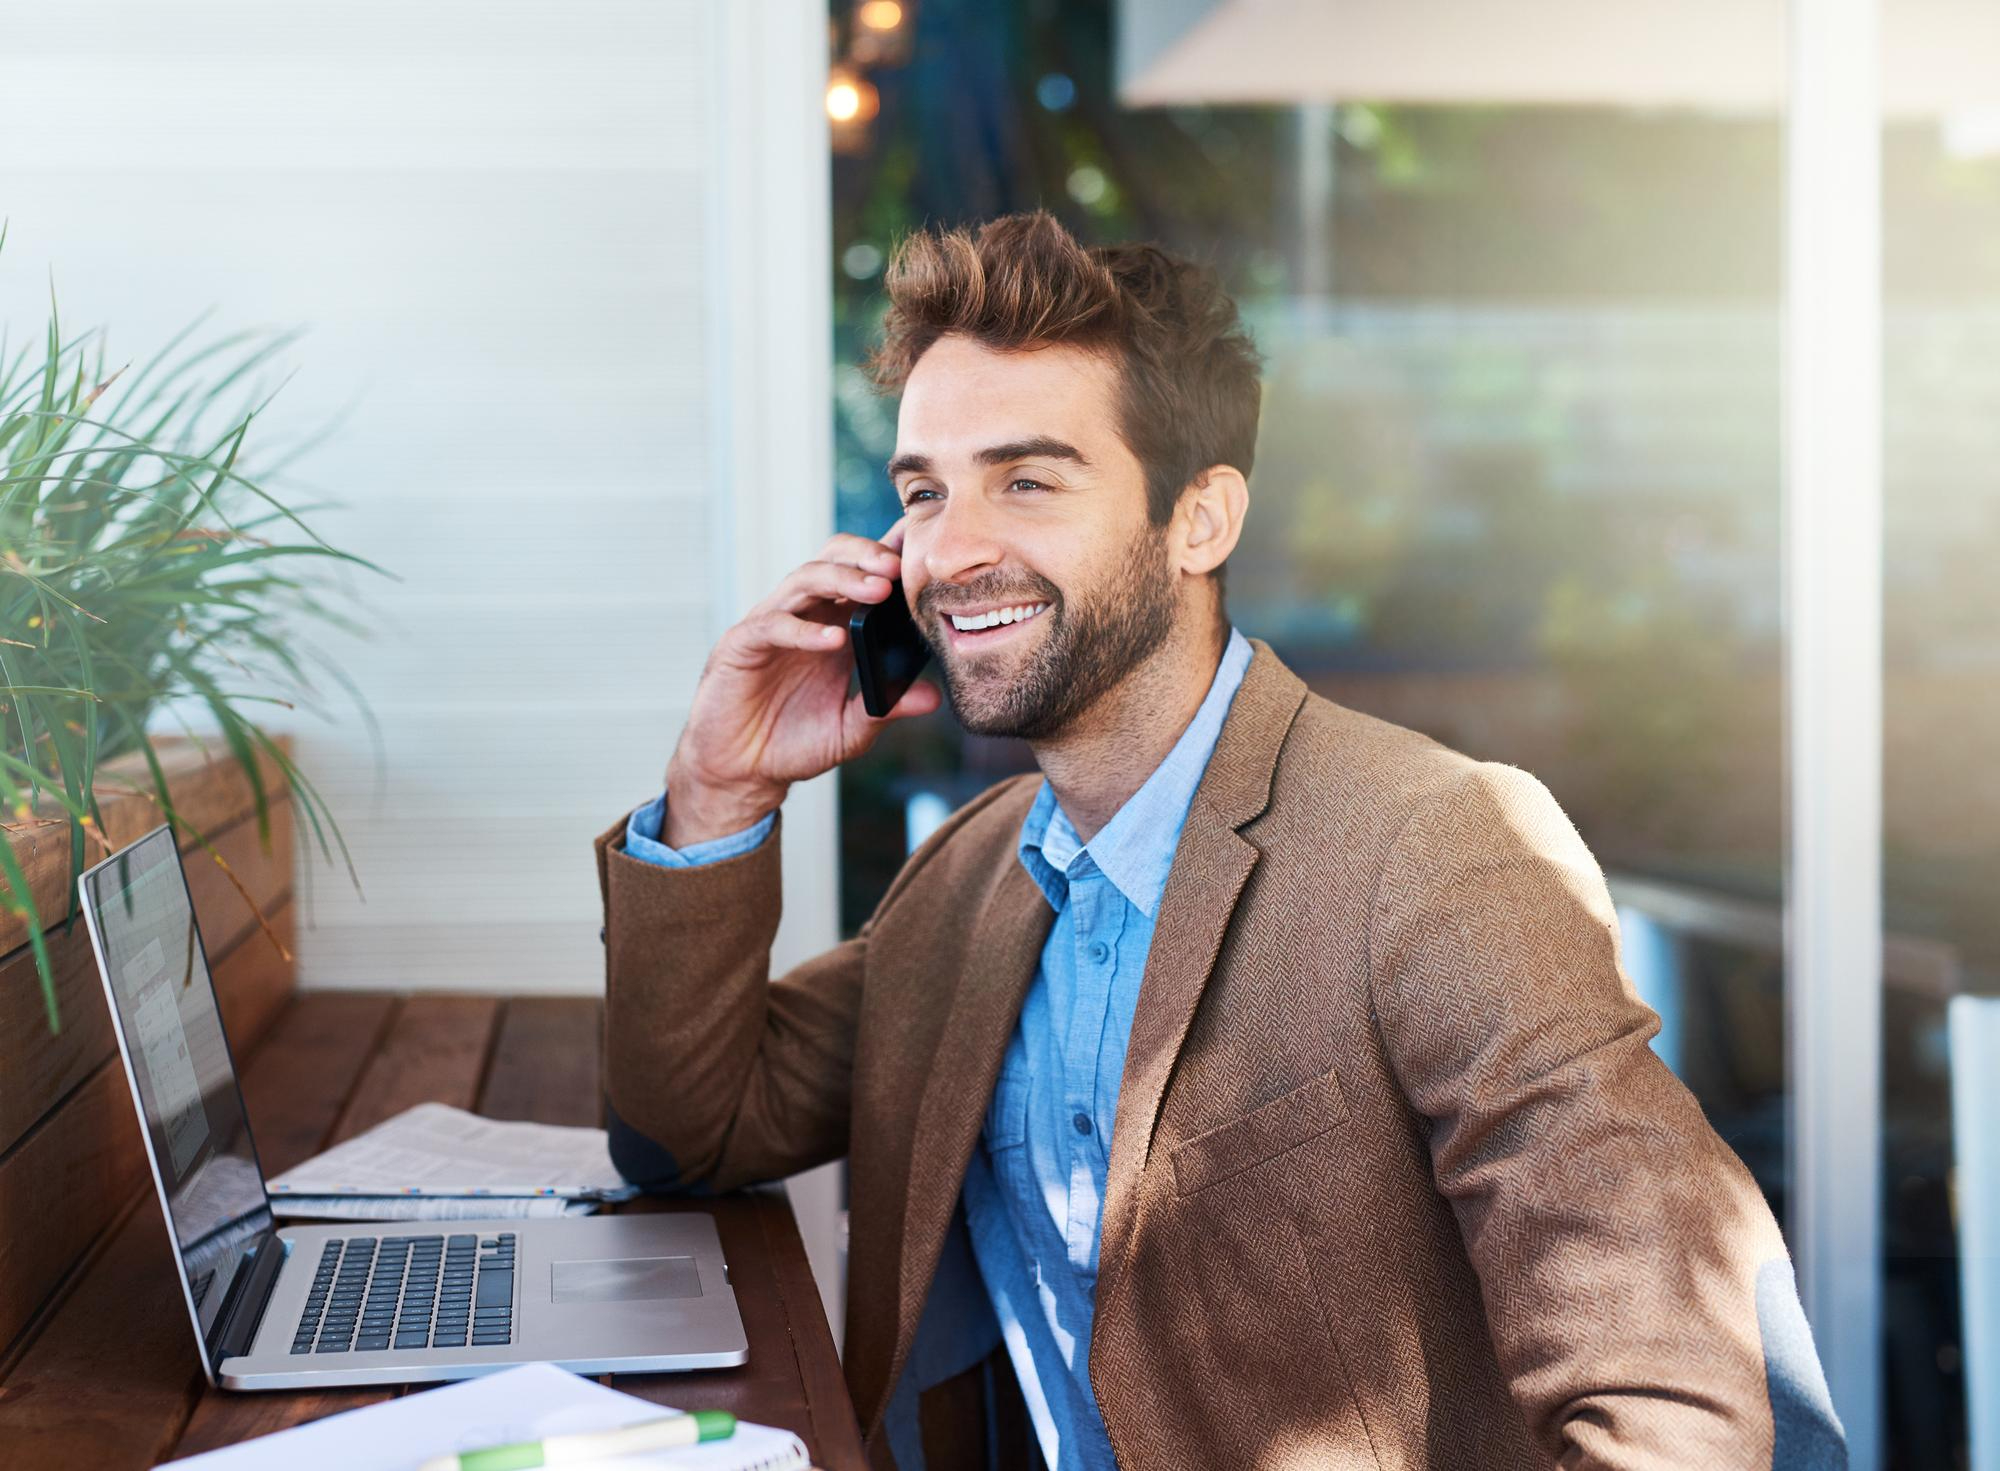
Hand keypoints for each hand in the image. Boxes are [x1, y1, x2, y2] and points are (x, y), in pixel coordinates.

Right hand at [662, 521, 941, 845]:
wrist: (743, 772)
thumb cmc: (794, 744)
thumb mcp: (852, 729)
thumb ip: (887, 709)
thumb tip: (933, 696)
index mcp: (835, 625)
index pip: (861, 574)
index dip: (887, 554)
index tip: (920, 549)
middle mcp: (805, 616)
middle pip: (832, 560)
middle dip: (866, 556)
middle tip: (898, 569)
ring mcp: (771, 626)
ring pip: (804, 580)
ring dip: (843, 580)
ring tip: (878, 590)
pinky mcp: (741, 646)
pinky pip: (772, 626)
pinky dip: (805, 630)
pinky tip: (834, 640)